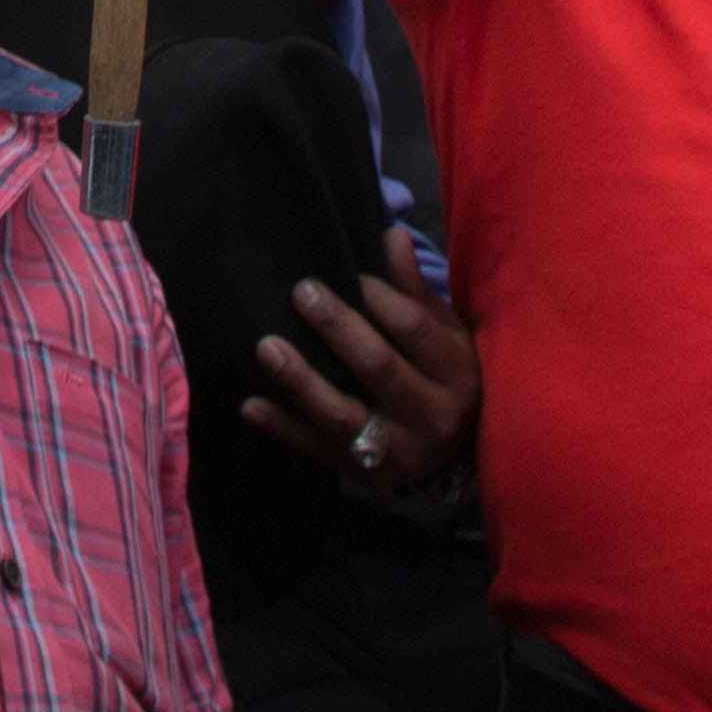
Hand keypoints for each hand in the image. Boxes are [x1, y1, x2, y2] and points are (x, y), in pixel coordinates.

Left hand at [243, 257, 480, 494]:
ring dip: (301, 381)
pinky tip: (251, 404)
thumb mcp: (448, 335)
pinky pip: (318, 451)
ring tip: (267, 347)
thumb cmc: (448, 378)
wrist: (460, 457)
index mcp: (457, 373)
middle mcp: (432, 417)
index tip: (351, 276)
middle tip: (302, 292)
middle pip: (378, 368)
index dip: (380, 298)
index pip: (414, 329)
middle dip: (337, 328)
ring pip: (343, 416)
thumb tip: (392, 234)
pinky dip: (283, 428)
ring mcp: (399, 453)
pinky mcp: (368, 477)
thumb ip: (416, 290)